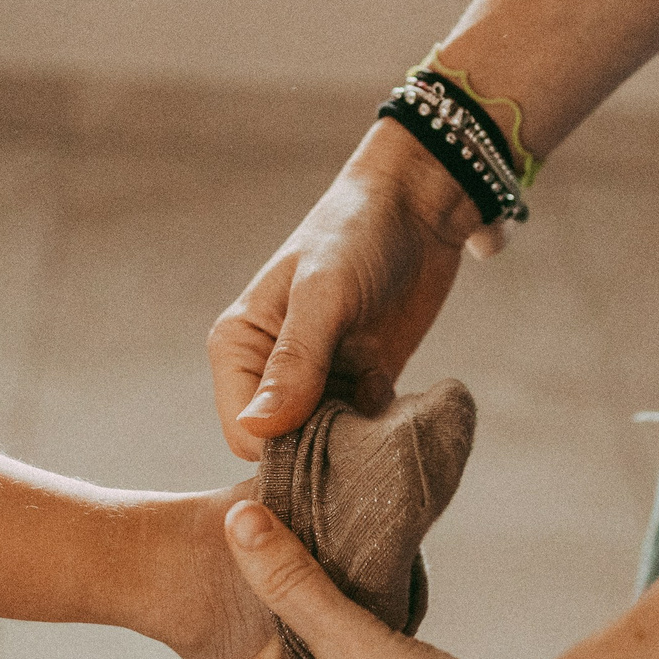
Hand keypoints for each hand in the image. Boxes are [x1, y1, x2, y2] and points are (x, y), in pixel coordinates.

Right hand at [207, 121, 477, 458]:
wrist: (418, 208)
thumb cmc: (357, 234)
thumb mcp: (323, 294)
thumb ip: (295, 362)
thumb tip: (257, 430)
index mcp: (239, 347)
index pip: (245, 432)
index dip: (283, 449)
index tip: (331, 439)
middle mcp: (270, 371)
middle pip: (284, 448)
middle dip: (322, 450)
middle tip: (366, 426)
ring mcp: (318, 382)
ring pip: (325, 448)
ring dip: (357, 443)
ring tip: (385, 410)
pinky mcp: (359, 385)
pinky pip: (362, 435)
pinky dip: (382, 431)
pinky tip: (400, 400)